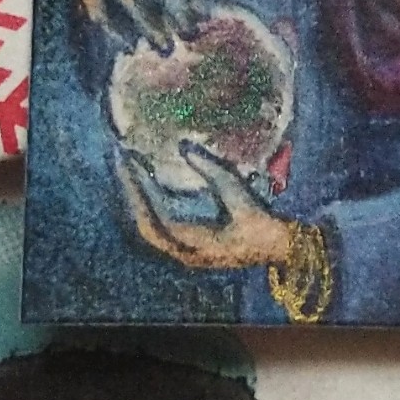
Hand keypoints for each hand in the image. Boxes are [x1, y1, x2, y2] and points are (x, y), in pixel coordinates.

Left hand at [118, 144, 291, 269]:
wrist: (277, 248)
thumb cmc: (261, 222)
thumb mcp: (238, 194)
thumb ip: (211, 170)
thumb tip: (183, 146)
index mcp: (194, 243)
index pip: (154, 217)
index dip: (138, 190)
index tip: (129, 162)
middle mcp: (183, 252)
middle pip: (144, 225)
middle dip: (131, 193)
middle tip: (122, 161)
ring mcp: (184, 254)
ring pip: (149, 229)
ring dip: (138, 201)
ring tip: (130, 171)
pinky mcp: (188, 248)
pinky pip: (158, 229)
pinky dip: (149, 207)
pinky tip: (149, 187)